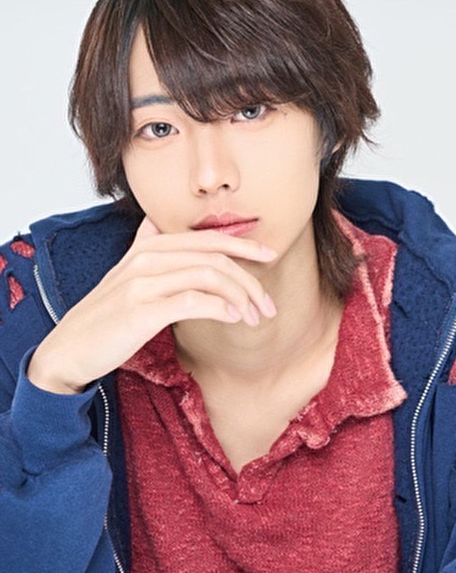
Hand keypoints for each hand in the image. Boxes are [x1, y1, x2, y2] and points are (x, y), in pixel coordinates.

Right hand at [27, 217, 277, 393]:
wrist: (68, 349)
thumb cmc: (104, 316)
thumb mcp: (123, 274)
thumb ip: (142, 246)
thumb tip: (156, 223)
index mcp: (147, 247)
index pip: (206, 238)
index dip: (244, 245)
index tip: (270, 256)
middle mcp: (146, 258)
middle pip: (214, 256)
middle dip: (250, 278)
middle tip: (268, 305)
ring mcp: (142, 282)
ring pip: (209, 276)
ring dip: (241, 297)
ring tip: (254, 318)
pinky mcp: (141, 310)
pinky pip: (193, 301)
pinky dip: (220, 308)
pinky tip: (233, 320)